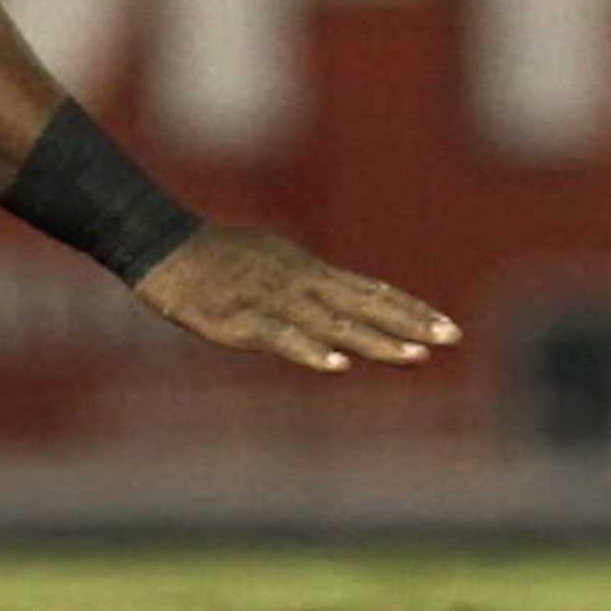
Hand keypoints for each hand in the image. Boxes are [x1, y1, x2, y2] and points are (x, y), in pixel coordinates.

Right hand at [128, 225, 461, 372]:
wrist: (158, 245)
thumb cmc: (210, 257)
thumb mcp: (269, 263)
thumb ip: (306, 287)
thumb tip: (341, 307)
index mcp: (306, 271)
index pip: (370, 290)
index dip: (409, 309)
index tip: (447, 327)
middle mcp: (297, 281)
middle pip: (362, 305)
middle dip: (408, 324)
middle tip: (451, 339)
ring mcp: (269, 298)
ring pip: (330, 322)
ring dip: (373, 340)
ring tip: (412, 357)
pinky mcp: (238, 317)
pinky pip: (279, 336)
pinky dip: (309, 350)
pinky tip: (336, 365)